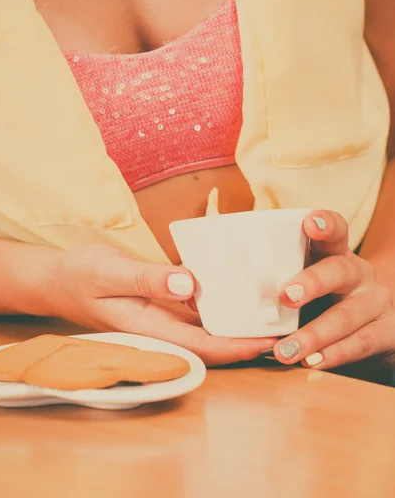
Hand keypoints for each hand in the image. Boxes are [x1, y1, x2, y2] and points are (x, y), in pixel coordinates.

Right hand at [46, 243, 275, 365]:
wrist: (57, 279)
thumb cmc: (79, 274)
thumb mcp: (109, 271)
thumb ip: (148, 279)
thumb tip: (191, 285)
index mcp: (148, 329)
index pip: (201, 347)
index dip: (237, 347)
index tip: (270, 342)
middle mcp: (159, 330)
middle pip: (210, 345)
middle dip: (246, 342)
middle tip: (285, 329)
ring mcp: (160, 320)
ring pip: (204, 330)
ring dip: (235, 326)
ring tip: (270, 313)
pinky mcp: (160, 307)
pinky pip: (194, 314)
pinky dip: (217, 309)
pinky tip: (235, 295)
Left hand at [274, 211, 394, 368]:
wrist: (374, 324)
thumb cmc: (324, 297)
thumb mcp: (305, 278)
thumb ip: (273, 278)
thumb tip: (208, 290)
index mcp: (335, 254)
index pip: (335, 231)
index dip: (324, 224)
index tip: (309, 222)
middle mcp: (358, 273)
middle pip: (339, 271)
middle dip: (312, 283)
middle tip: (286, 296)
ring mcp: (375, 302)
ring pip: (346, 316)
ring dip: (314, 334)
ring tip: (285, 350)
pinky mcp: (386, 332)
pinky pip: (359, 343)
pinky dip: (333, 355)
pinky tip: (311, 362)